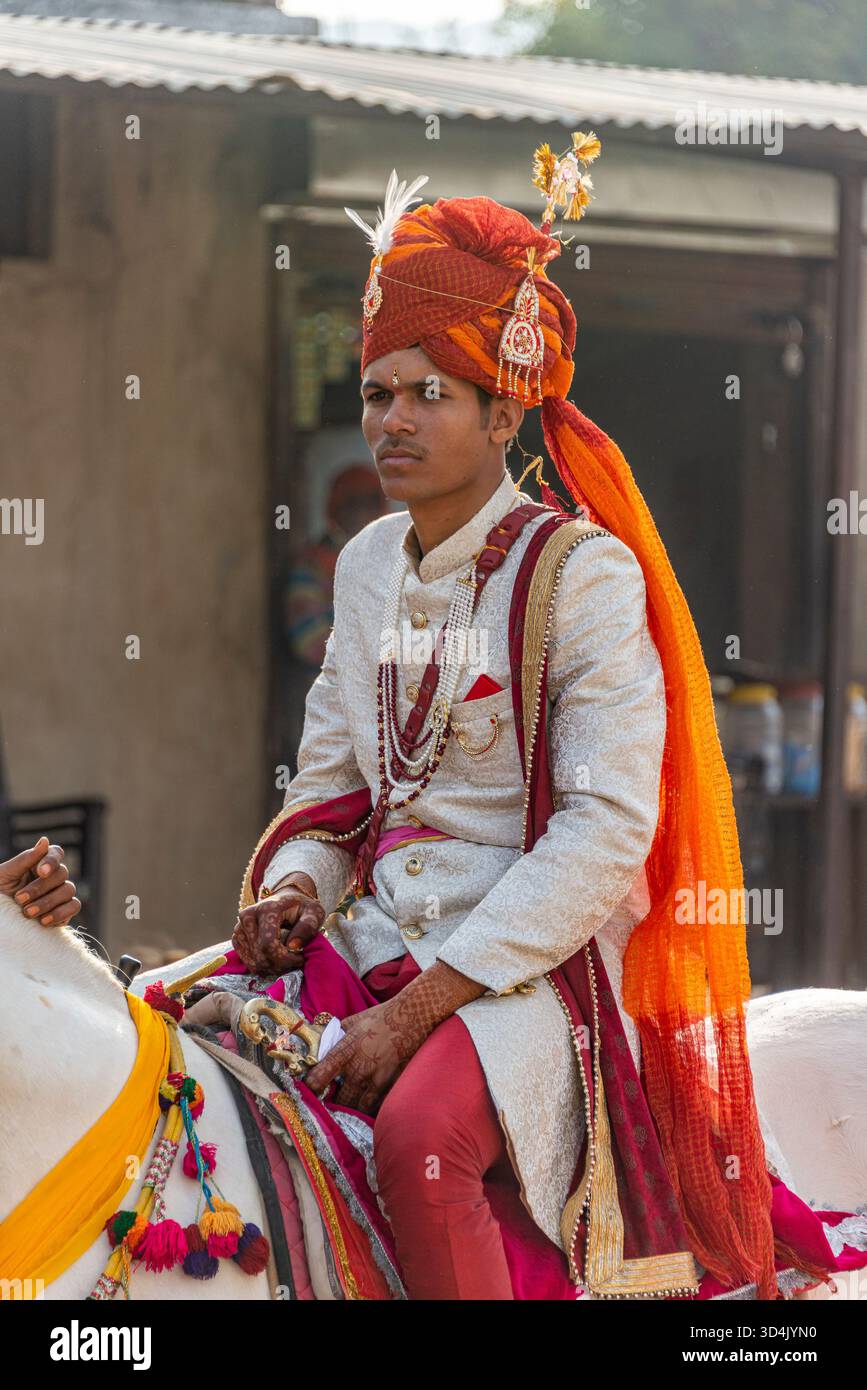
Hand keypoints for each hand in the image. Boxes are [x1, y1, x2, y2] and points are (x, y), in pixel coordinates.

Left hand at [0, 836, 81, 927]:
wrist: (1, 920)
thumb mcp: (5, 874)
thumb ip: (26, 858)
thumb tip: (45, 840)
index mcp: (39, 864)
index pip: (55, 853)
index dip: (51, 860)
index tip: (41, 871)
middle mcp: (53, 877)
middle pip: (61, 873)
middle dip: (40, 887)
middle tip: (19, 899)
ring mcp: (61, 894)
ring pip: (68, 890)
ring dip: (48, 902)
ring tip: (27, 912)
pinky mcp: (65, 912)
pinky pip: (74, 907)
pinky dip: (60, 913)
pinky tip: (43, 920)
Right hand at [232, 878, 325, 975]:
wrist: (285, 900)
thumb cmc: (301, 907)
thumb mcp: (314, 912)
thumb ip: (308, 927)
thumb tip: (293, 946)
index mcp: (267, 909)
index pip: (268, 944)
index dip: (284, 958)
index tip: (300, 958)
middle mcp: (248, 916)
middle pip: (260, 956)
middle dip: (280, 965)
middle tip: (295, 961)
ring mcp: (239, 927)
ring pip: (253, 962)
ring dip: (272, 967)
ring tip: (286, 959)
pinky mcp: (237, 937)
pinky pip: (247, 961)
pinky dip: (262, 965)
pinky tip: (275, 959)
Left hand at [304, 999, 427, 1115]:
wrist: (412, 1017)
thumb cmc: (381, 1016)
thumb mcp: (353, 1021)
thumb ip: (335, 1035)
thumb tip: (320, 1042)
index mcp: (346, 1050)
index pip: (321, 1075)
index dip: (312, 1085)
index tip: (309, 1089)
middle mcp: (360, 1068)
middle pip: (340, 1099)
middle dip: (334, 1102)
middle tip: (331, 1102)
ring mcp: (377, 1078)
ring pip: (359, 1107)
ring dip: (352, 1108)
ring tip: (348, 1107)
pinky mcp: (393, 1083)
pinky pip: (378, 1104)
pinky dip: (371, 1108)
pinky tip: (367, 1106)